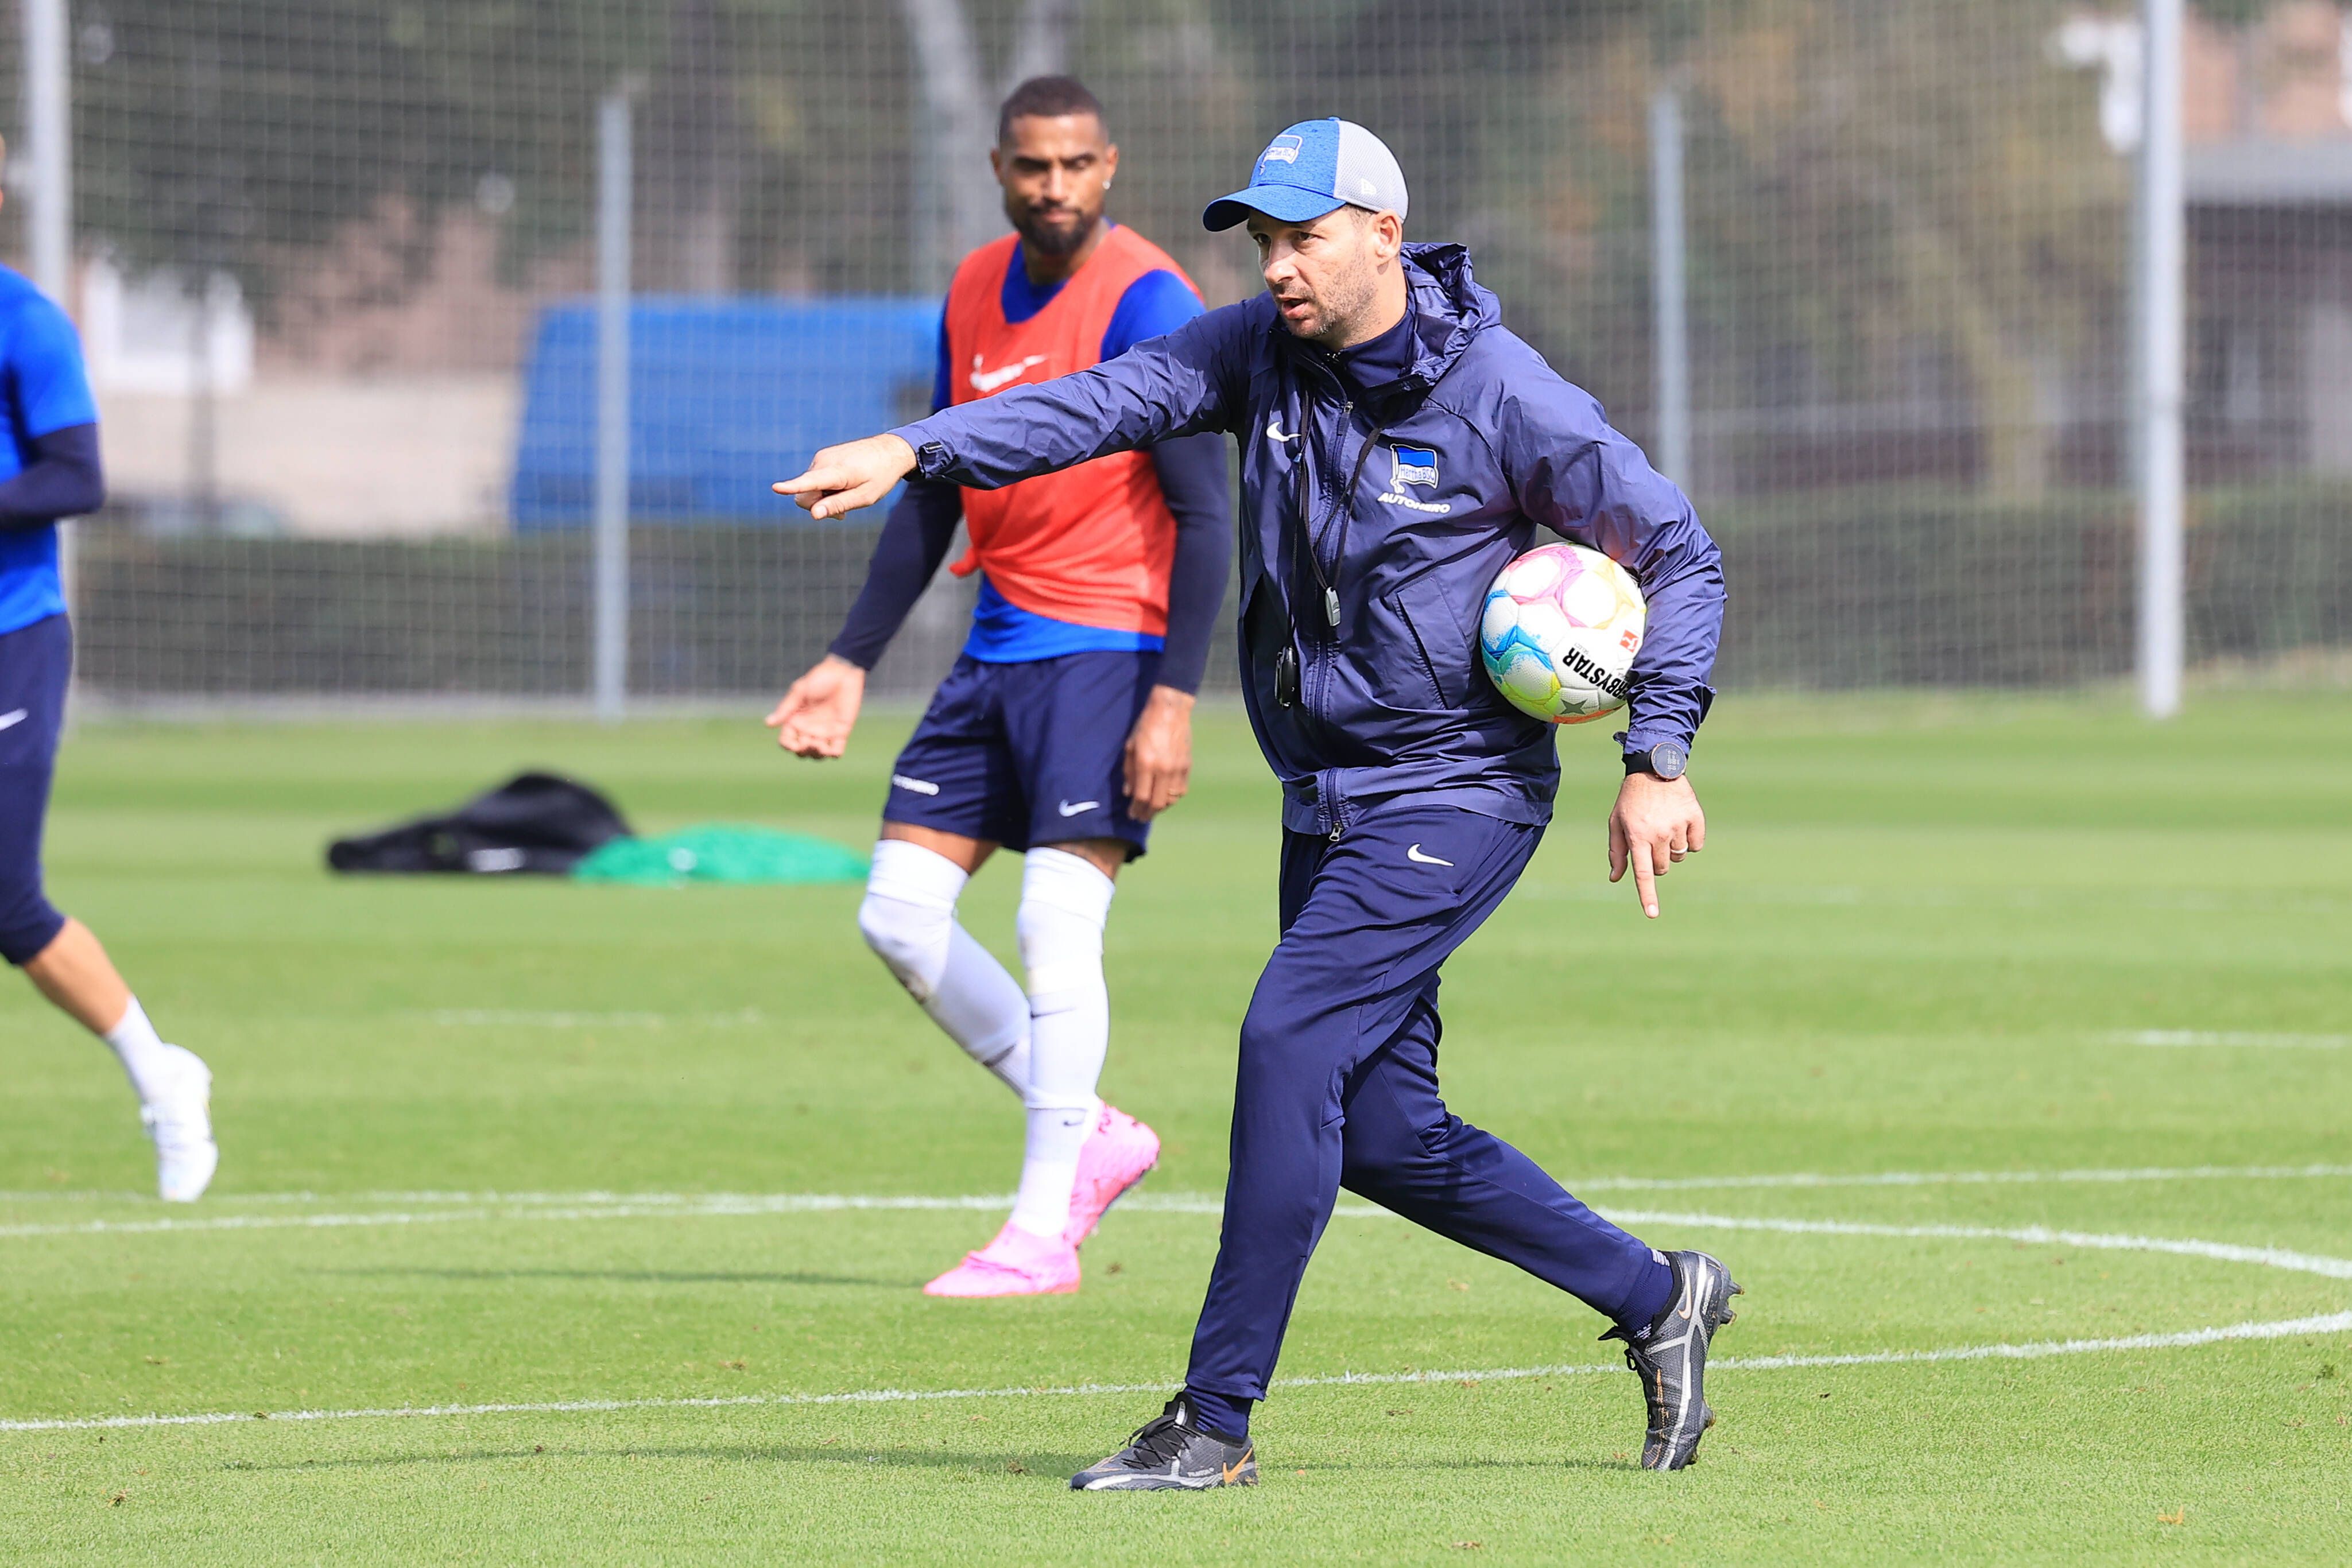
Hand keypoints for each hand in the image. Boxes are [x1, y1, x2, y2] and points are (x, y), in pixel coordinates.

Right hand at [766, 654, 866, 757]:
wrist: (843, 672)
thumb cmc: (819, 679)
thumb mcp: (799, 692)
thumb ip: (785, 709)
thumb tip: (768, 724)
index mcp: (795, 720)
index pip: (787, 741)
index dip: (788, 746)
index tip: (794, 744)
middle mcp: (808, 729)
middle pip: (801, 751)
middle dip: (803, 752)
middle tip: (809, 742)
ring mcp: (824, 732)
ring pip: (817, 754)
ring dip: (816, 755)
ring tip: (819, 745)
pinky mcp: (841, 732)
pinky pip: (836, 751)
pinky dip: (833, 755)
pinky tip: (831, 750)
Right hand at [771, 433, 918, 519]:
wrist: (889, 449)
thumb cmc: (880, 476)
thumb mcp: (865, 497)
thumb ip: (838, 505)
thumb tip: (814, 514)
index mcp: (838, 472)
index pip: (810, 482)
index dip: (791, 487)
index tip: (775, 487)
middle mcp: (824, 461)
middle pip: (805, 494)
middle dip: (817, 507)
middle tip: (842, 514)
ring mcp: (821, 458)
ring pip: (809, 488)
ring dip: (823, 498)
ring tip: (847, 495)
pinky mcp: (822, 457)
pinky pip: (814, 480)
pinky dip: (825, 488)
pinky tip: (843, 486)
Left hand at [1121, 685, 1195, 821]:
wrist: (1170, 710)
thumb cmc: (1145, 726)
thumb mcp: (1130, 747)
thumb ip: (1129, 772)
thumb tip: (1129, 793)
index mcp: (1146, 763)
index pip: (1141, 796)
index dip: (1136, 809)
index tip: (1132, 814)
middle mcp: (1163, 769)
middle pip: (1157, 802)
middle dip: (1148, 813)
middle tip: (1141, 817)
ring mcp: (1177, 768)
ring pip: (1171, 799)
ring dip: (1161, 807)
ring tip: (1152, 809)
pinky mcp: (1187, 766)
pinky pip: (1181, 790)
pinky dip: (1172, 798)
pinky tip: (1165, 797)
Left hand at [1608, 770, 1705, 918]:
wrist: (1655, 768)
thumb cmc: (1631, 800)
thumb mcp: (1617, 823)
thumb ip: (1617, 852)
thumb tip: (1615, 878)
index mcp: (1637, 837)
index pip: (1644, 873)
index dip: (1648, 896)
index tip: (1652, 914)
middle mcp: (1658, 833)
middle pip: (1663, 868)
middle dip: (1657, 861)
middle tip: (1651, 840)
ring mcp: (1678, 825)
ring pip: (1679, 857)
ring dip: (1672, 849)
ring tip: (1665, 826)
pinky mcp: (1695, 817)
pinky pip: (1696, 844)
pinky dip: (1690, 839)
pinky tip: (1680, 822)